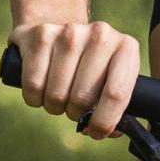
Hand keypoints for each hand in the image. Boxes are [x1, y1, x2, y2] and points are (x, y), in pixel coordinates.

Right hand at [7, 19, 141, 139]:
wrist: (60, 28)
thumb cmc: (91, 65)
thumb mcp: (111, 79)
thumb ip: (116, 107)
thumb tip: (108, 132)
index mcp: (126, 48)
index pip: (116, 94)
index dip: (104, 121)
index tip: (96, 132)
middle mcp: (100, 35)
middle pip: (82, 97)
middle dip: (76, 114)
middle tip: (74, 109)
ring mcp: (69, 32)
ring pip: (56, 94)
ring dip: (55, 107)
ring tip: (59, 97)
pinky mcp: (41, 35)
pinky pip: (33, 85)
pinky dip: (35, 98)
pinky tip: (41, 90)